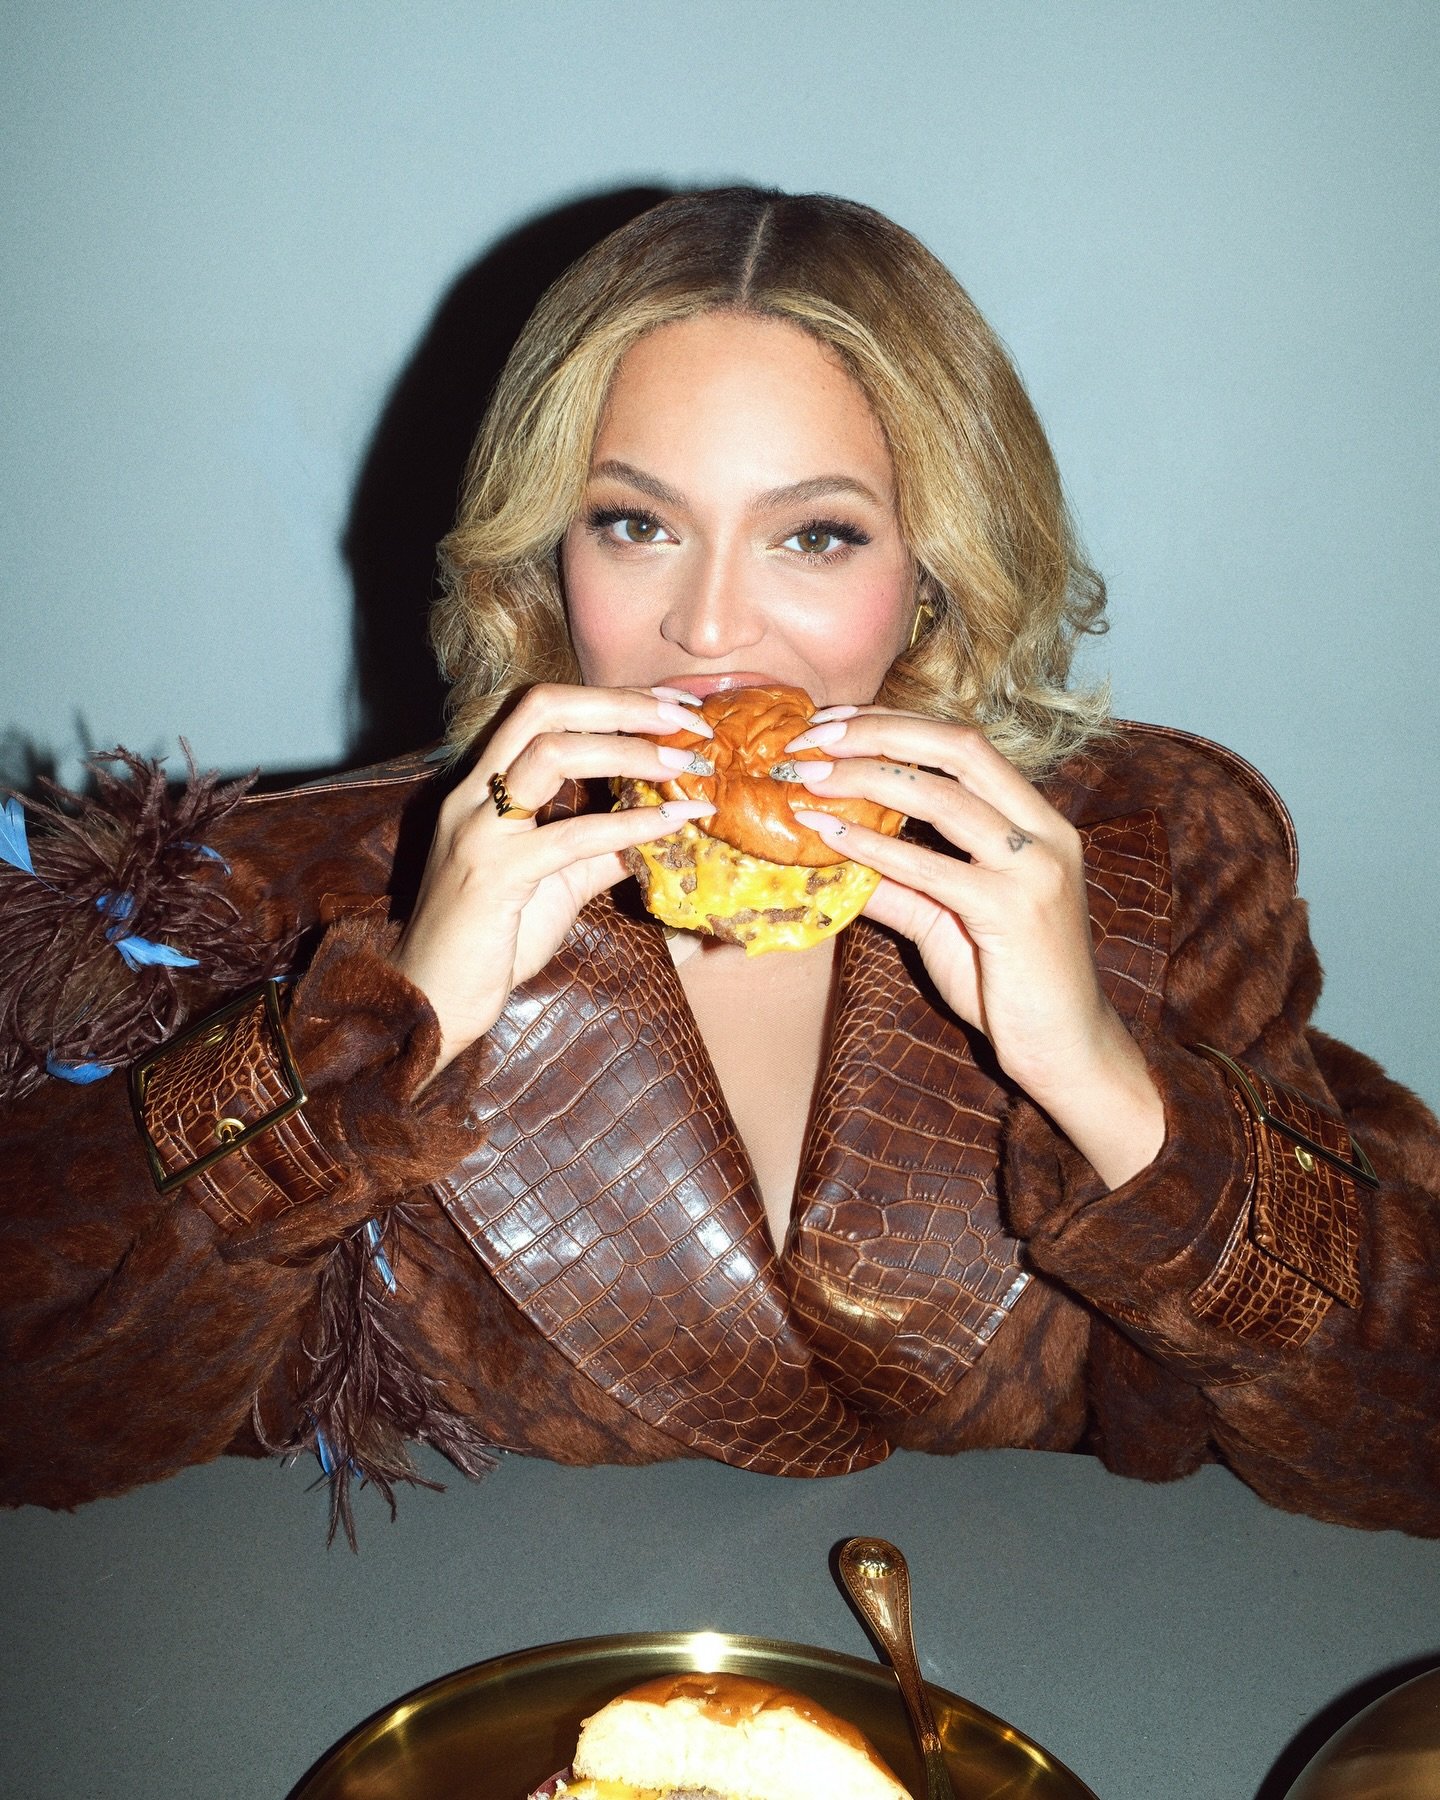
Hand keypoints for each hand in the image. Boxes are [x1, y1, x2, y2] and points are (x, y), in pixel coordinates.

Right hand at [391, 683, 713, 1075]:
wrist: (430, 1001)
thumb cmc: (490, 941)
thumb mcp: (559, 882)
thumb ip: (604, 849)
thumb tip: (665, 824)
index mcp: (484, 786)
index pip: (544, 709)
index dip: (612, 698)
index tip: (674, 705)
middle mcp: (474, 794)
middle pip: (545, 707)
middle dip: (622, 704)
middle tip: (688, 720)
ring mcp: (479, 830)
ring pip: (553, 753)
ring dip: (629, 751)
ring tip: (684, 763)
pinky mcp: (492, 874)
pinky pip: (570, 836)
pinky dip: (629, 824)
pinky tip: (672, 822)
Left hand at [788, 706, 1163, 1185]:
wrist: (1067, 1050)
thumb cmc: (1011, 984)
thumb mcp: (947, 920)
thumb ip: (899, 884)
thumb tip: (832, 852)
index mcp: (1038, 819)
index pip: (965, 745)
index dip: (897, 725)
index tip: (834, 724)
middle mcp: (1045, 832)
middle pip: (959, 750)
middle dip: (880, 733)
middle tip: (813, 736)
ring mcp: (1034, 869)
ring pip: (944, 798)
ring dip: (867, 779)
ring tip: (808, 779)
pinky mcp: (1013, 912)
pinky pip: (932, 868)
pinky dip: (875, 845)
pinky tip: (830, 835)